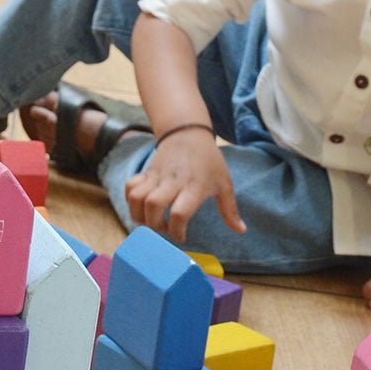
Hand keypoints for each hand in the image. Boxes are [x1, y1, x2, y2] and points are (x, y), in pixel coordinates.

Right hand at [124, 129, 244, 243]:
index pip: (180, 212)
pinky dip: (130, 199)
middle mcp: (173, 181)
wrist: (188, 132)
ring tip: (150, 221)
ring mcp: (157, 176)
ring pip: (137, 197)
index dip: (177, 231)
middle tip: (164, 229)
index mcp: (194, 186)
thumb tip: (240, 230)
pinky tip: (142, 206)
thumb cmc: (209, 160)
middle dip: (154, 225)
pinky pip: (130, 186)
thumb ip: (230, 209)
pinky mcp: (146, 172)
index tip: (182, 237)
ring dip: (139, 215)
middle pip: (153, 205)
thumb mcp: (224, 183)